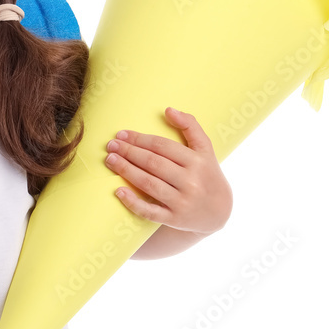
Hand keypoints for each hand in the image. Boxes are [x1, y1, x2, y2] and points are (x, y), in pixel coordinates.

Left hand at [103, 106, 231, 235]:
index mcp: (197, 161)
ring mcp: (182, 202)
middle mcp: (191, 182)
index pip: (162, 146)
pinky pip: (150, 212)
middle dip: (129, 152)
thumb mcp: (205, 149)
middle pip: (153, 163)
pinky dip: (133, 202)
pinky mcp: (174, 219)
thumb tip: (168, 109)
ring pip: (149, 184)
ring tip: (110, 160)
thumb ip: (191, 126)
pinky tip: (118, 191)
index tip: (121, 134)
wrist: (218, 212)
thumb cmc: (206, 174)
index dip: (139, 139)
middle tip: (111, 146)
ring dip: (126, 171)